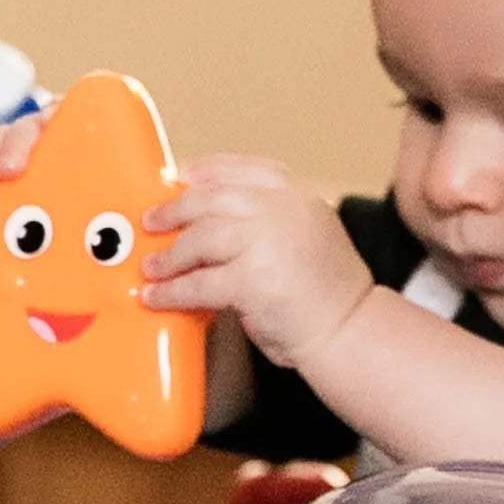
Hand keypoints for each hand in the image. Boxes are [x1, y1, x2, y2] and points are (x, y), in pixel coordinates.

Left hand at [143, 157, 371, 367]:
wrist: (350, 333)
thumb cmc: (327, 296)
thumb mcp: (306, 238)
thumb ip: (267, 223)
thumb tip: (209, 223)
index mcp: (299, 196)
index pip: (243, 170)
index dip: (204, 172)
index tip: (179, 179)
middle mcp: (284, 210)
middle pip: (213, 198)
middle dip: (176, 211)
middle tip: (152, 222)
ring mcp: (269, 242)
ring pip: (200, 238)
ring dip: (170, 255)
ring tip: (153, 267)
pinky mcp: (253, 280)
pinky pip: (199, 282)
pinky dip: (173, 291)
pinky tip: (158, 297)